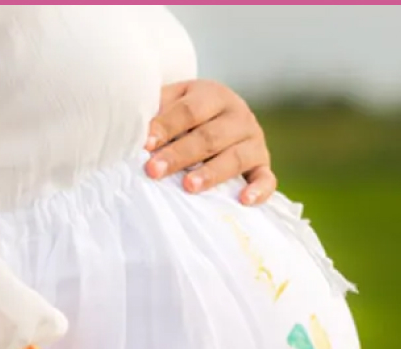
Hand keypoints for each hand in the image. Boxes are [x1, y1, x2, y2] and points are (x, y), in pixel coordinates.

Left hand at [144, 79, 275, 205]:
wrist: (220, 118)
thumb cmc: (186, 114)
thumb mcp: (172, 102)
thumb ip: (156, 113)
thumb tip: (134, 134)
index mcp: (214, 95)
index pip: (190, 111)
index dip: (167, 126)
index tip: (146, 144)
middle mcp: (239, 116)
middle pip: (210, 136)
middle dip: (180, 155)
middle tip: (154, 170)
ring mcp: (255, 141)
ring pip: (236, 158)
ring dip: (211, 173)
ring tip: (189, 187)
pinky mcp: (263, 165)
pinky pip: (267, 179)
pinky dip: (258, 190)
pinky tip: (243, 201)